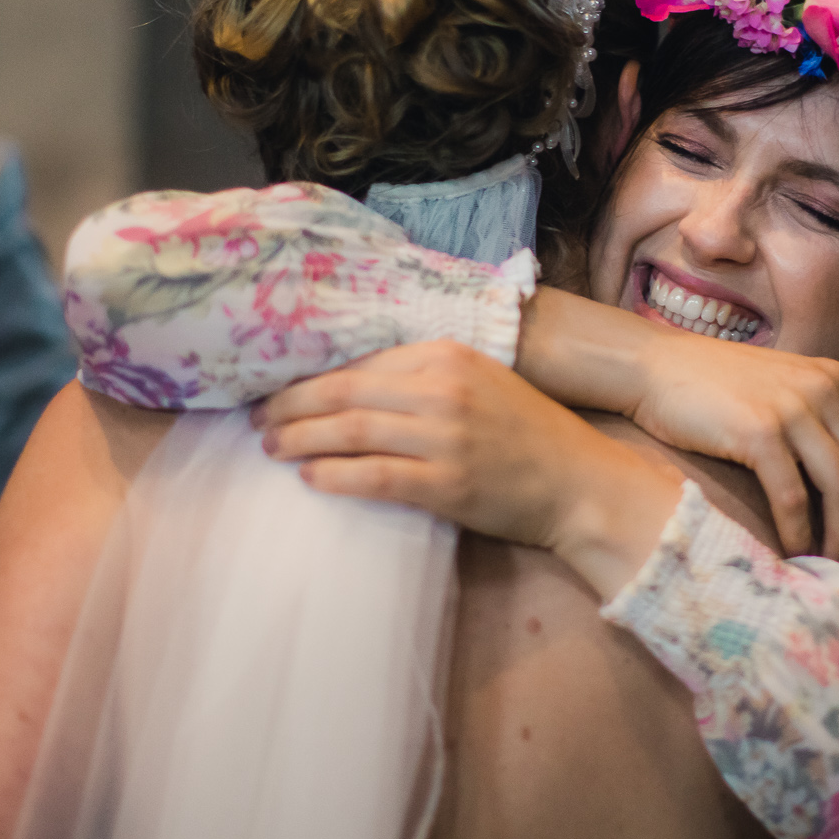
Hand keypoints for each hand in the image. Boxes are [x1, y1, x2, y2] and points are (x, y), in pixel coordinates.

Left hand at [255, 340, 686, 598]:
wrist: (579, 483)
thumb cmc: (528, 434)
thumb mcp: (481, 382)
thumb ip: (426, 377)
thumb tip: (355, 385)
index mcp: (448, 355)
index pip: (362, 360)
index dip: (312, 375)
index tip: (281, 388)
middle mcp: (443, 389)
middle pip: (345, 392)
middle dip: (292, 405)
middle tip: (259, 417)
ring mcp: (445, 437)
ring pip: (351, 431)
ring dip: (301, 439)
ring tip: (272, 446)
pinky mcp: (447, 483)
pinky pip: (375, 476)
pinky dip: (336, 475)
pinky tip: (310, 476)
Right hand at [626, 332, 838, 562]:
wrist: (654, 367)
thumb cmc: (711, 389)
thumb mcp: (780, 392)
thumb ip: (815, 423)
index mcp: (836, 380)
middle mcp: (824, 388)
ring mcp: (793, 407)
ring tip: (827, 566)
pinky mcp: (760, 429)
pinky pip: (793, 495)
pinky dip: (799, 531)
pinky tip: (793, 552)